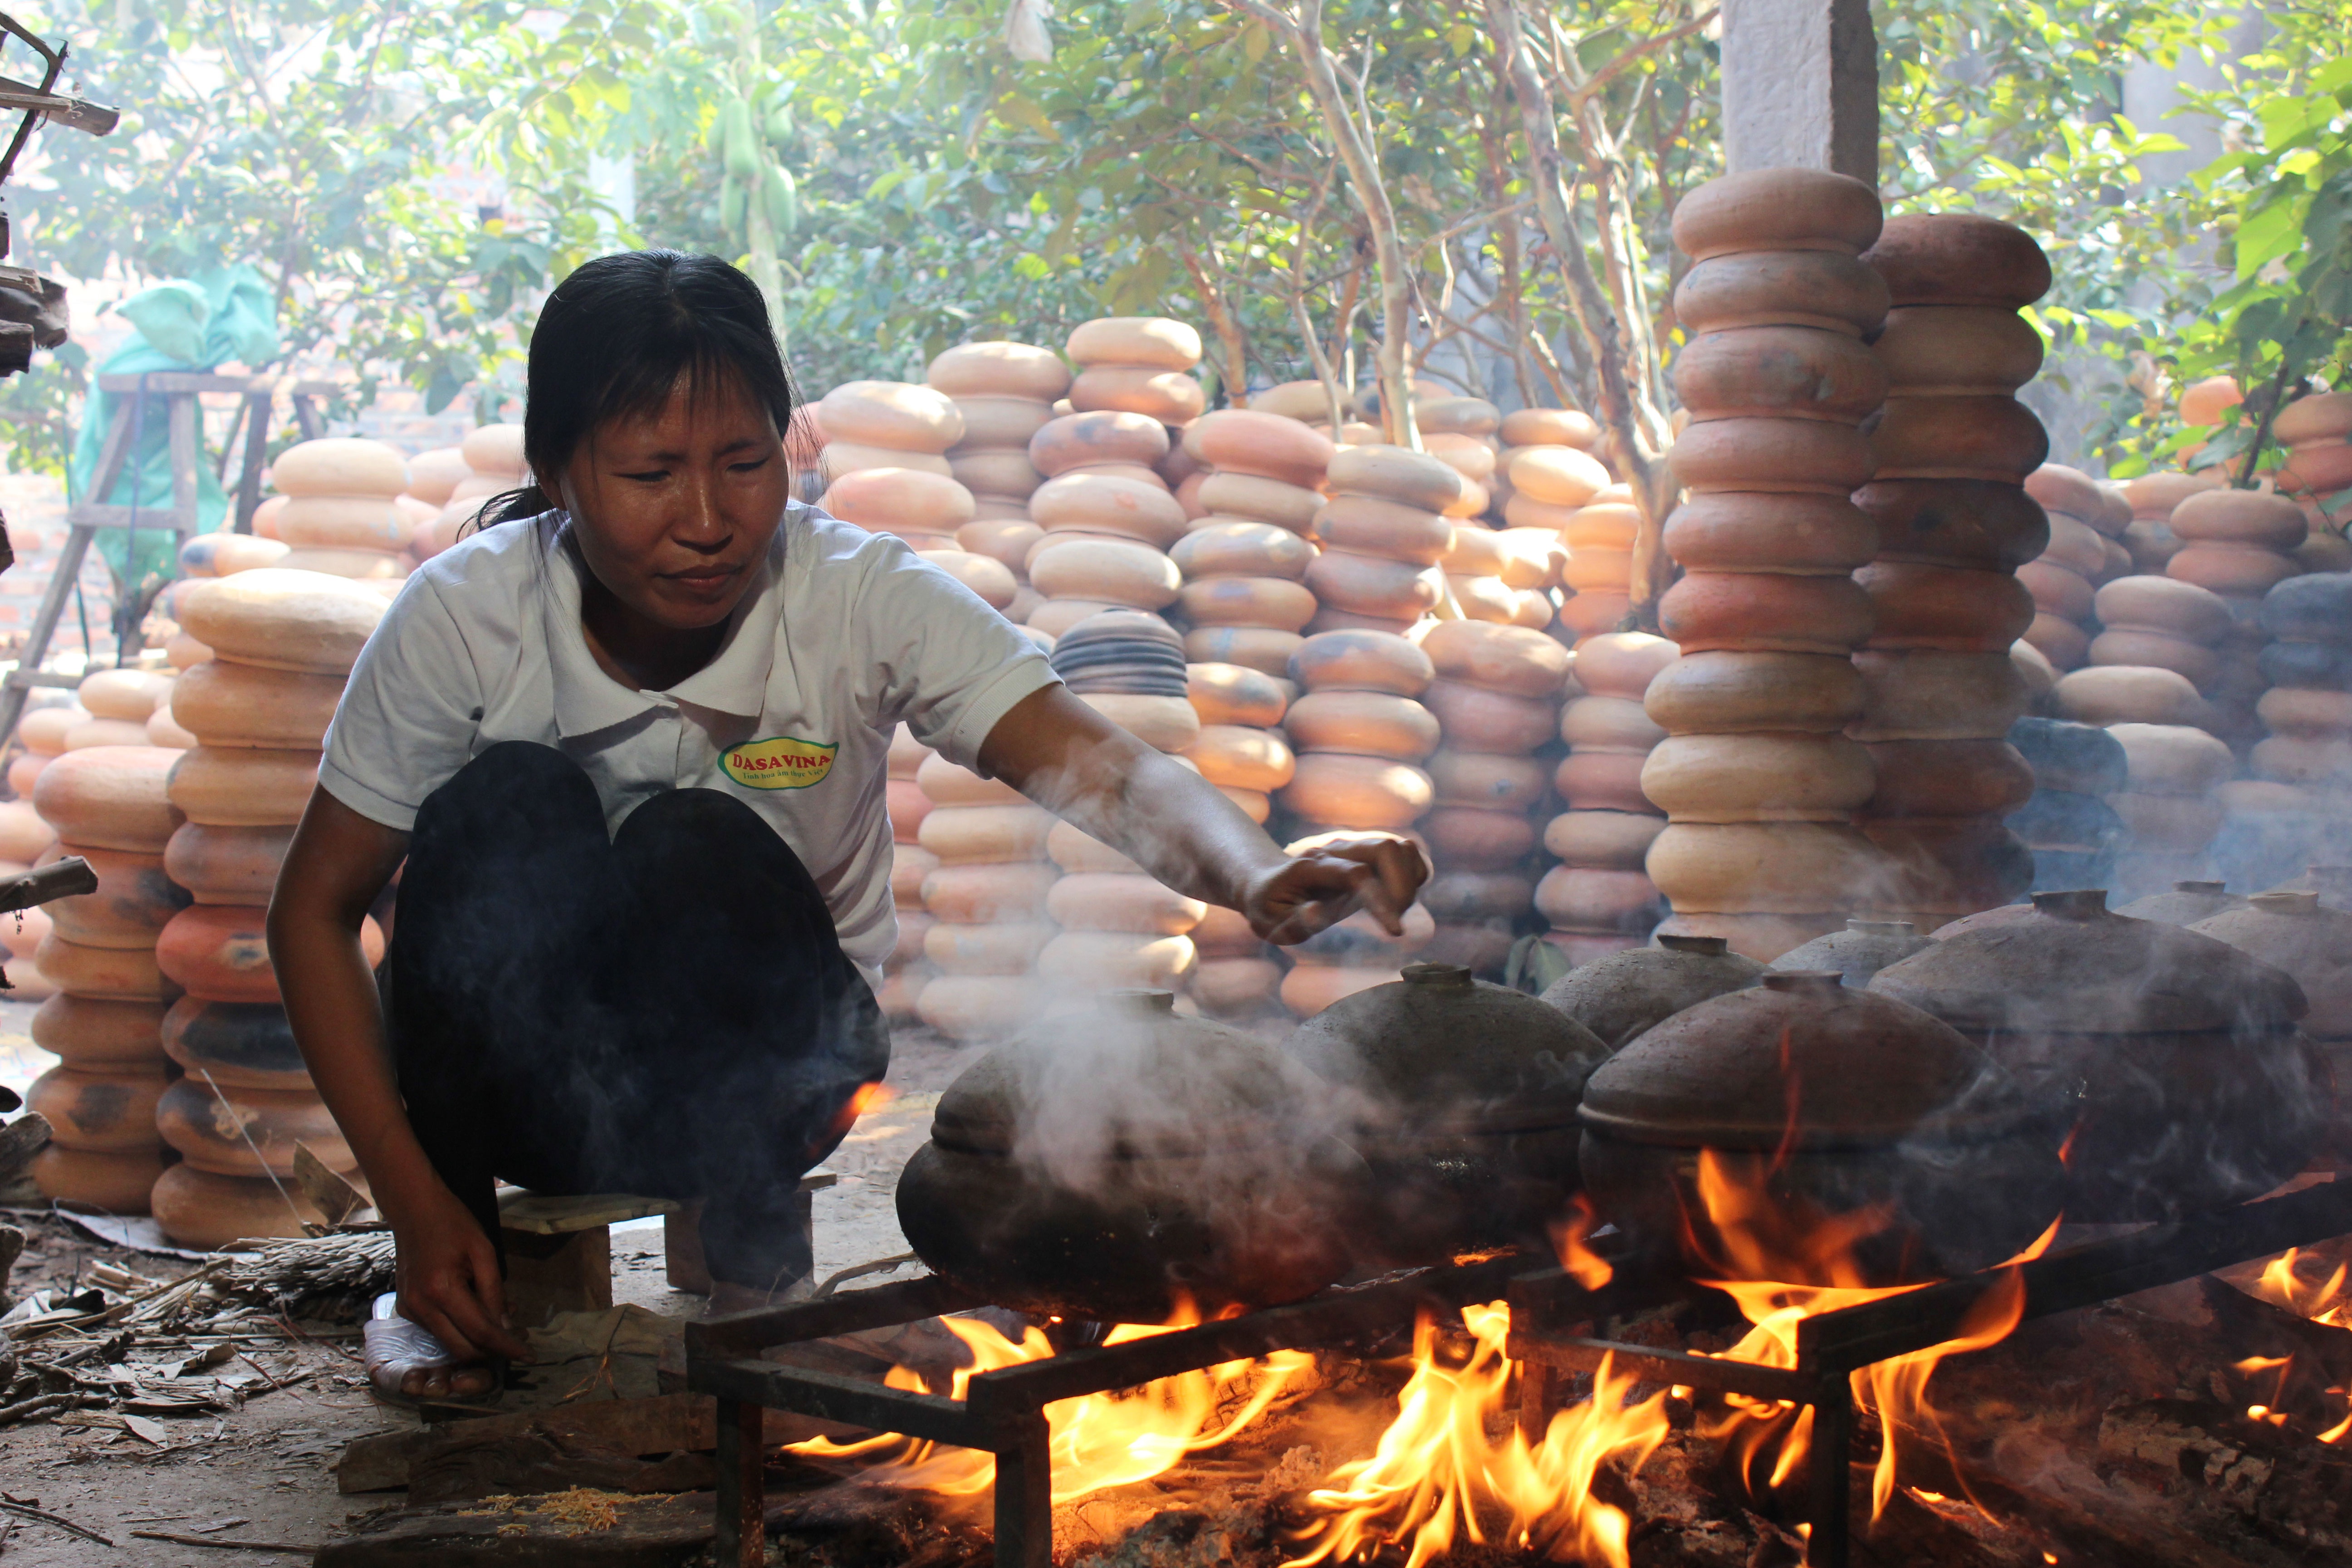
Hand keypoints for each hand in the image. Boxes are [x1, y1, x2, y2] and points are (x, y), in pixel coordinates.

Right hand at [388, 1180, 531, 1367]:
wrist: (413, 1209)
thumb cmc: (453, 1224)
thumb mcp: (484, 1252)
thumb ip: (495, 1293)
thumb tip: (506, 1328)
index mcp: (441, 1290)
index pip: (480, 1332)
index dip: (506, 1347)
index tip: (530, 1356)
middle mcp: (420, 1307)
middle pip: (461, 1349)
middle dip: (491, 1352)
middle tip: (518, 1341)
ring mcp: (409, 1310)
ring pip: (448, 1343)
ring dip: (476, 1341)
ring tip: (501, 1320)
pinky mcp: (405, 1309)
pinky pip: (437, 1331)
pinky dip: (459, 1329)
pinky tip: (476, 1311)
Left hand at [1242, 833, 1428, 945]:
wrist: (1268, 885)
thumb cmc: (1270, 909)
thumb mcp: (1271, 924)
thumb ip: (1294, 921)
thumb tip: (1315, 912)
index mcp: (1310, 867)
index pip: (1356, 874)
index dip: (1380, 900)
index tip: (1395, 931)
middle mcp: (1336, 851)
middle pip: (1386, 848)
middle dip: (1401, 887)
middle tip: (1394, 921)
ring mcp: (1356, 850)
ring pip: (1401, 847)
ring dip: (1410, 881)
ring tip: (1394, 911)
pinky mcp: (1370, 855)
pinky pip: (1407, 853)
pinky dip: (1414, 875)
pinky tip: (1398, 900)